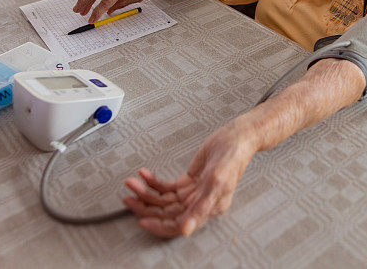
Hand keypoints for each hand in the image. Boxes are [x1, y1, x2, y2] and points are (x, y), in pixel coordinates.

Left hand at [122, 121, 256, 236]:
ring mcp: (193, 192)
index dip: (159, 225)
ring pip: (164, 199)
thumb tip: (186, 229)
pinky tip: (144, 174)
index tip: (141, 221)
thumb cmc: (233, 157)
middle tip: (129, 198)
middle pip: (167, 212)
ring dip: (147, 192)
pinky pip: (166, 186)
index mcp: (209, 208)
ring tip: (132, 183)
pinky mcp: (188, 181)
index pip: (179, 224)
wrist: (236, 137)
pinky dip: (154, 182)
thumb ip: (201, 206)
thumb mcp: (217, 180)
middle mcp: (199, 203)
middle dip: (147, 206)